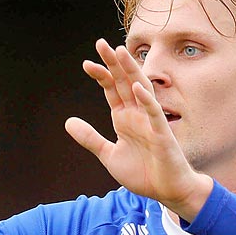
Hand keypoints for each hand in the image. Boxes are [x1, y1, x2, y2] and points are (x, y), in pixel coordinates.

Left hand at [66, 38, 211, 219]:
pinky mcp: (162, 134)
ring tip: (120, 52)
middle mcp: (137, 114)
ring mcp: (150, 121)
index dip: (100, 75)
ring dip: (130, 71)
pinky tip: (136, 87)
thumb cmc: (143, 173)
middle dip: (113, 63)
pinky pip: (154, 113)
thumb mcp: (109, 155)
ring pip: (141, 89)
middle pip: (123, 82)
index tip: (86, 64)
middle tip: (100, 44)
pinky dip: (146, 100)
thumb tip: (68, 122)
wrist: (167, 191)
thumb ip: (90, 138)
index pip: (111, 89)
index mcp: (124, 118)